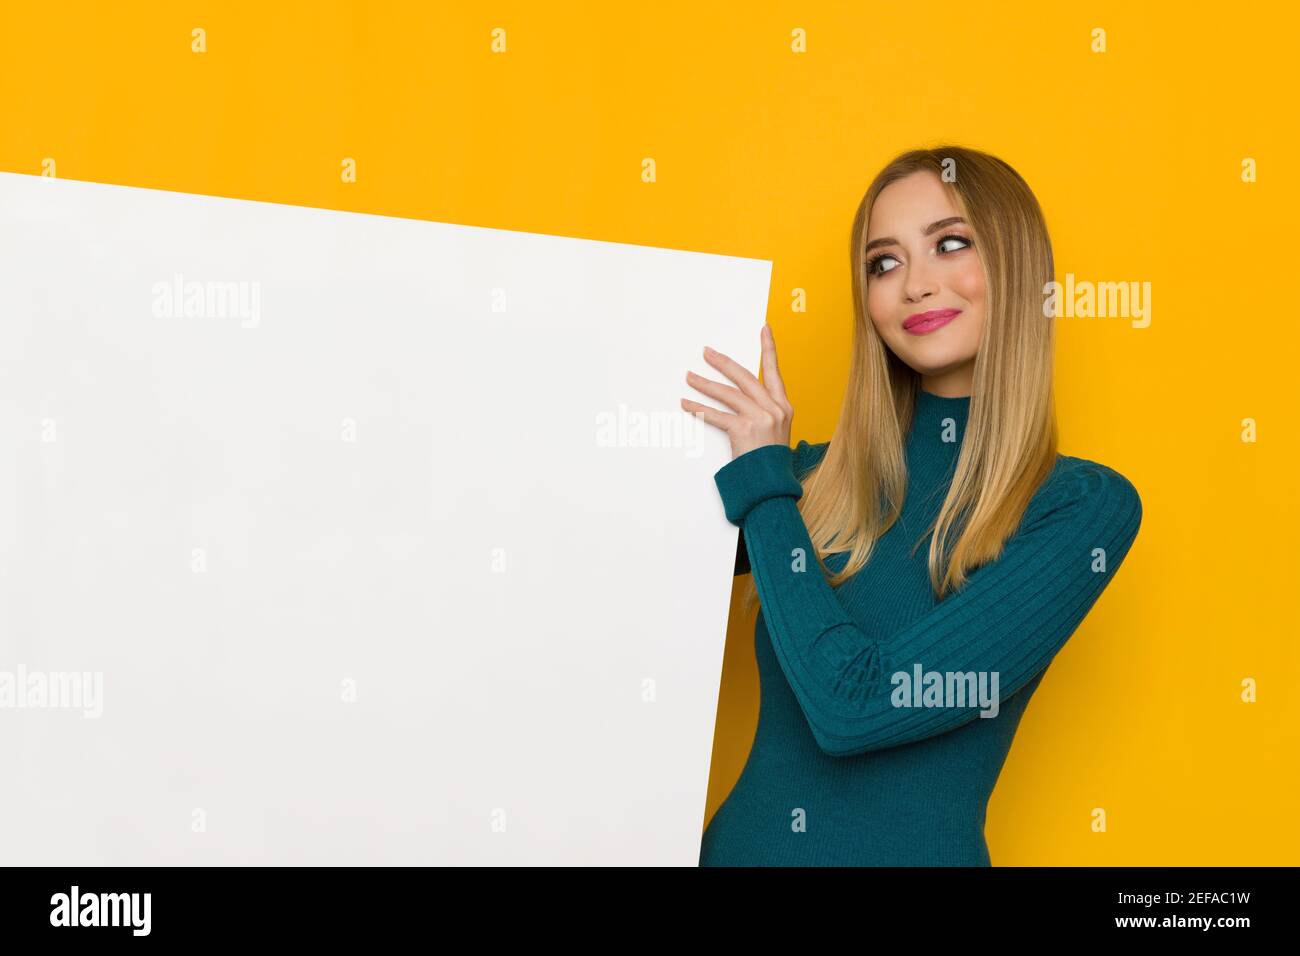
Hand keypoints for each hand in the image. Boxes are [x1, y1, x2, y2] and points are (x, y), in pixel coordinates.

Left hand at [681, 324, 792, 459]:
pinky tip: (686, 403)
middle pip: (744, 377)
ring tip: (689, 377)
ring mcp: (760, 418)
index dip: (769, 349)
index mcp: (783, 406)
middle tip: (706, 353)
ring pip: (727, 393)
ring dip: (704, 384)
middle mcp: (774, 408)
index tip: (764, 329)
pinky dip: (698, 408)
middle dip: (723, 363)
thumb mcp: (778, 432)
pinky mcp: (743, 430)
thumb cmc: (771, 462)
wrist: (772, 485)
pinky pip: (716, 415)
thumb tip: (746, 398)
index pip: (774, 371)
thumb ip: (766, 412)